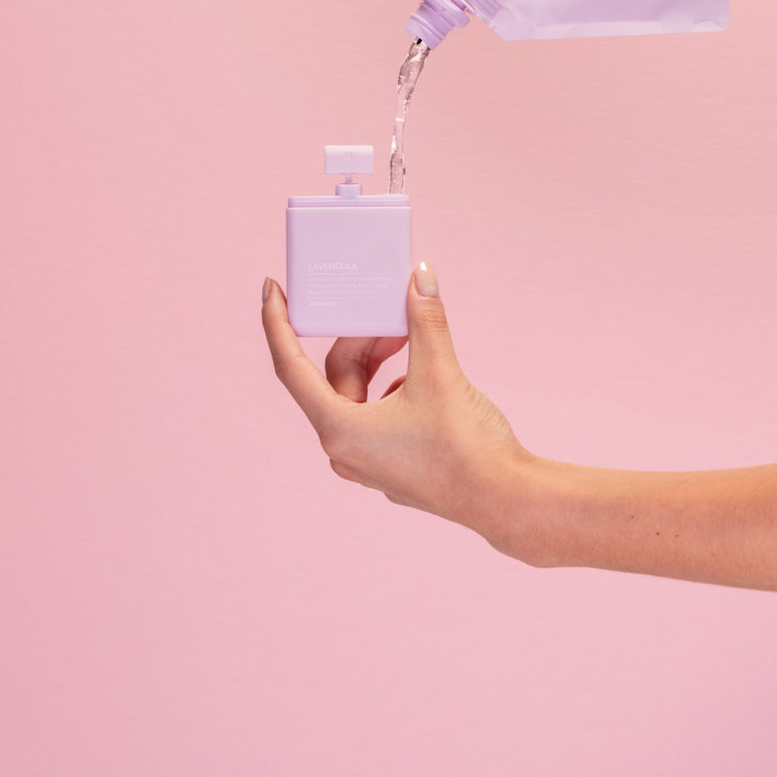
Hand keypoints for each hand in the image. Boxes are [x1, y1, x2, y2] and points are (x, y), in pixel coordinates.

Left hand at [262, 263, 531, 545]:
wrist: (505, 498)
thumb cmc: (466, 446)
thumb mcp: (440, 372)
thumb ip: (424, 322)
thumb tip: (419, 278)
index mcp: (339, 429)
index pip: (291, 367)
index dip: (277, 324)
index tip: (271, 289)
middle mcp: (345, 451)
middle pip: (336, 377)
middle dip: (361, 338)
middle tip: (391, 310)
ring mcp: (369, 463)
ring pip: (358, 396)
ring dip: (379, 361)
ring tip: (410, 337)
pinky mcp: (394, 467)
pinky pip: (377, 415)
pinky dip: (392, 386)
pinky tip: (421, 374)